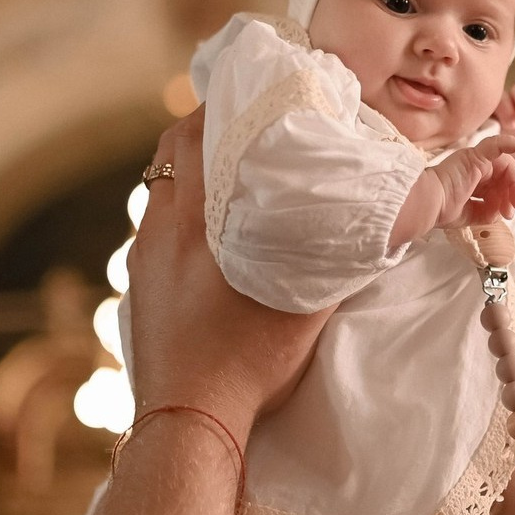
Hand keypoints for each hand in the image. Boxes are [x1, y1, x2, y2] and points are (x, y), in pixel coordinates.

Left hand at [126, 105, 336, 443]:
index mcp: (197, 219)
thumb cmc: (248, 360)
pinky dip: (184, 221)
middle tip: (248, 130)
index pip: (196, 132)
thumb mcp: (309, 301)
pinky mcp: (138, 290)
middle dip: (208, 133)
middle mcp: (159, 229)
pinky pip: (157, 232)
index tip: (254, 93)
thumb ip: (336, 254)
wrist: (188, 421)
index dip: (224, 104)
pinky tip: (214, 243)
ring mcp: (143, 261)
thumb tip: (375, 223)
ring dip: (196, 179)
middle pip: (172, 154)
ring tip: (237, 184)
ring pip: (163, 194)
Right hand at [428, 134, 514, 226]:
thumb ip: (487, 212)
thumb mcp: (470, 215)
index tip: (507, 215)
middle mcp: (472, 166)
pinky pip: (500, 143)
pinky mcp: (476, 154)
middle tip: (514, 210)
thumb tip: (502, 212)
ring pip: (506, 165)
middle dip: (513, 193)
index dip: (506, 198)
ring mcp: (474, 158)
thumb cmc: (440, 210)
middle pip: (504, 175)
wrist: (427, 205)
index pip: (497, 184)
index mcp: (469, 178)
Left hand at [495, 76, 514, 186]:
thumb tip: (488, 151)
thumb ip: (500, 151)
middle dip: (508, 107)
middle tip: (514, 124)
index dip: (495, 114)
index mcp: (497, 121)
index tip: (505, 127)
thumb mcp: (508, 159)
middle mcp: (511, 109)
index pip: (490, 108)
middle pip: (505, 96)